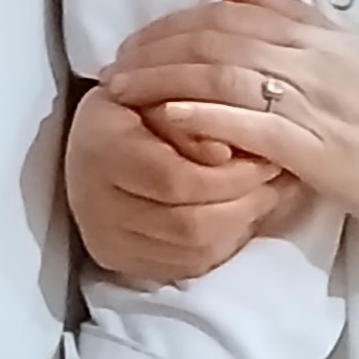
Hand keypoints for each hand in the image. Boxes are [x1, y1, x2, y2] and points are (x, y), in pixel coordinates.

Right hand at [65, 83, 302, 283]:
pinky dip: (222, 245)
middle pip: (190, 225)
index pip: (178, 180)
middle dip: (245, 205)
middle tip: (274, 181)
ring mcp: (108, 240)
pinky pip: (186, 267)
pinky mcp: (122, 263)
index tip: (266, 158)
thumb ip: (188, 114)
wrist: (84, 144)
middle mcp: (97, 204)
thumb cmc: (127, 109)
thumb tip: (225, 153)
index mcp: (102, 150)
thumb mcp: (155, 91)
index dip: (232, 176)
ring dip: (240, 227)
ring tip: (264, 196)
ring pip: (193, 252)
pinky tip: (238, 218)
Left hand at [100, 0, 358, 239]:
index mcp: (316, 34)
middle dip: (154, 50)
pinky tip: (166, 120)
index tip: (135, 40)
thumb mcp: (349, 50)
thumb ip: (292, 17)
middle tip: (113, 66)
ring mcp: (313, 104)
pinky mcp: (316, 151)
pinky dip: (202, 119)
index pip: (227, 15)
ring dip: (163, 81)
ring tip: (123, 91)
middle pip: (213, 41)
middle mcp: (310, 60)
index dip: (172, 24)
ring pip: (222, 77)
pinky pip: (249, 126)